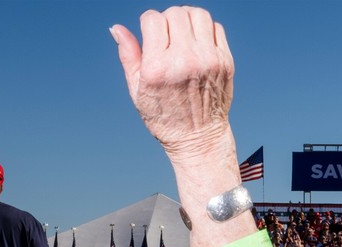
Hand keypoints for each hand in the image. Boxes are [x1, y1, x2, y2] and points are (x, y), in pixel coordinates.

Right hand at [111, 7, 233, 157]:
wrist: (199, 138)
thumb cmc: (165, 117)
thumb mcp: (137, 89)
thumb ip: (128, 55)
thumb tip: (116, 28)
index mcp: (158, 67)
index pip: (152, 19)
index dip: (148, 23)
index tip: (150, 35)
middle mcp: (185, 61)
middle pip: (176, 13)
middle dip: (167, 19)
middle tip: (167, 35)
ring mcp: (208, 60)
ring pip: (198, 14)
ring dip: (188, 18)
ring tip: (183, 33)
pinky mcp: (225, 63)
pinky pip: (216, 28)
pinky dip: (206, 29)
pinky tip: (199, 43)